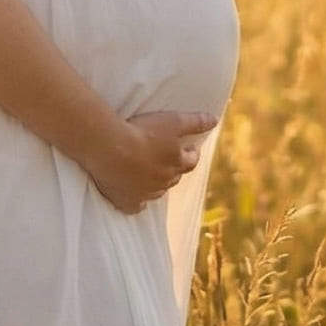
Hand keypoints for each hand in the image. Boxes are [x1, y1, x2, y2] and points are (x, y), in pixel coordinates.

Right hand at [85, 110, 218, 213]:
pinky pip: (136, 205)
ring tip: (149, 173)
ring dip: (156, 183)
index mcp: (176, 162)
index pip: (191, 161)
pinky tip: (134, 197)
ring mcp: (146, 193)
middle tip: (166, 158)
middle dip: (174, 168)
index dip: (191, 154)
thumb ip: (195, 122)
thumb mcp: (173, 121)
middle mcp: (164, 181)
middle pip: (174, 177)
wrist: (110, 148)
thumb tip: (215, 120)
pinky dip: (137, 201)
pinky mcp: (128, 201)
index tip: (189, 149)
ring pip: (157, 191)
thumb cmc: (142, 131)